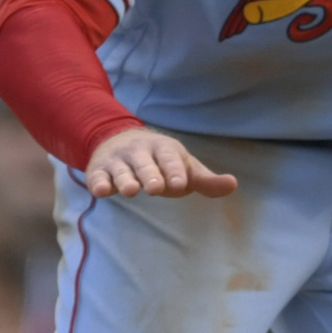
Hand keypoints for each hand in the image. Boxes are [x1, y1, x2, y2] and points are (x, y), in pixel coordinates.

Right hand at [85, 127, 236, 199]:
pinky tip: (101, 191)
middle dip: (151, 174)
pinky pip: (98, 176)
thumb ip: (206, 181)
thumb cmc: (161, 163)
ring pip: (122, 170)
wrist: (120, 141)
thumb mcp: (184, 169)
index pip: (170, 159)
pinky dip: (98, 183)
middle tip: (156, 188)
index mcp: (164, 149)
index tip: (180, 184)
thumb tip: (233, 184)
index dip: (175, 170)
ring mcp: (118, 161)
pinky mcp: (100, 171)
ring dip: (126, 180)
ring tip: (131, 191)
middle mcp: (140, 152)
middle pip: (145, 163)